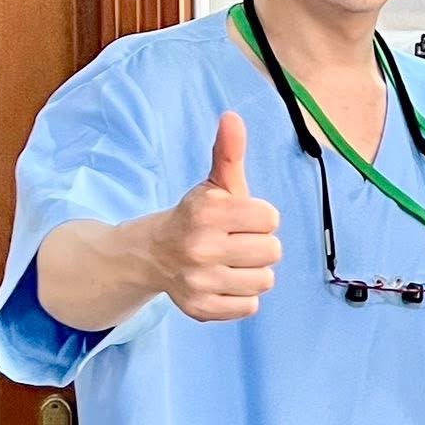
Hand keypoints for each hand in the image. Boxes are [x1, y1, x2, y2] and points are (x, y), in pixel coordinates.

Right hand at [150, 111, 282, 321]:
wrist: (152, 254)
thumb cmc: (197, 216)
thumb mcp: (214, 184)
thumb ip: (228, 152)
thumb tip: (232, 116)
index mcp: (208, 212)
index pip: (271, 219)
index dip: (260, 218)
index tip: (240, 219)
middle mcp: (201, 247)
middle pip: (272, 252)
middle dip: (259, 245)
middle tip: (234, 242)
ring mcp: (199, 280)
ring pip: (264, 280)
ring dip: (252, 272)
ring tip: (230, 262)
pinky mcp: (200, 308)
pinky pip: (250, 306)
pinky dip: (242, 297)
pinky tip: (223, 281)